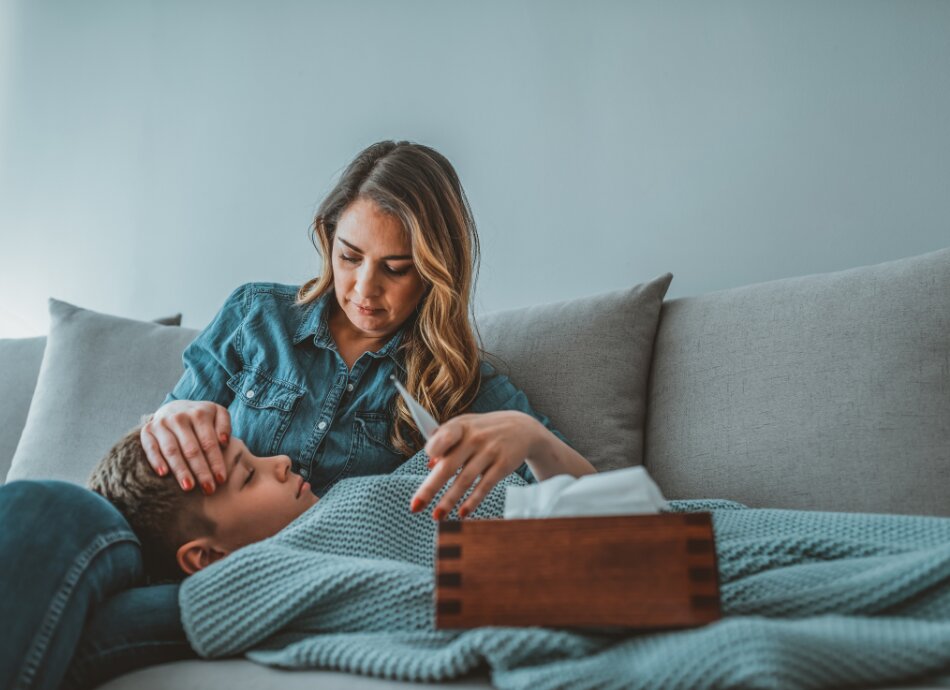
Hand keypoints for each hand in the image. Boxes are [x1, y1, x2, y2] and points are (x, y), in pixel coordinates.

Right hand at [140, 400, 231, 494]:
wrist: (175, 408)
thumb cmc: (201, 417)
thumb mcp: (218, 413)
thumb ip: (224, 425)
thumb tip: (224, 441)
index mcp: (199, 414)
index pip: (209, 442)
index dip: (215, 462)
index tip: (221, 479)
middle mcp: (179, 418)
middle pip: (191, 449)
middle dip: (201, 471)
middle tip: (208, 489)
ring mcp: (161, 424)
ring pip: (172, 450)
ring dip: (180, 470)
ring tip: (188, 487)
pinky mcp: (147, 431)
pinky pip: (150, 448)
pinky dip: (156, 460)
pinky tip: (163, 474)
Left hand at [409, 410, 540, 519]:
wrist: (522, 428)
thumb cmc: (484, 430)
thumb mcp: (465, 427)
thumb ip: (445, 441)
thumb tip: (429, 465)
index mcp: (460, 426)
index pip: (442, 438)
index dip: (433, 450)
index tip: (428, 465)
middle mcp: (474, 438)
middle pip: (449, 466)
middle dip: (430, 488)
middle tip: (415, 507)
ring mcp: (489, 452)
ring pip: (465, 480)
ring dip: (449, 500)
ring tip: (437, 516)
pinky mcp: (503, 465)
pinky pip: (484, 486)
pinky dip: (473, 501)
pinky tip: (462, 513)